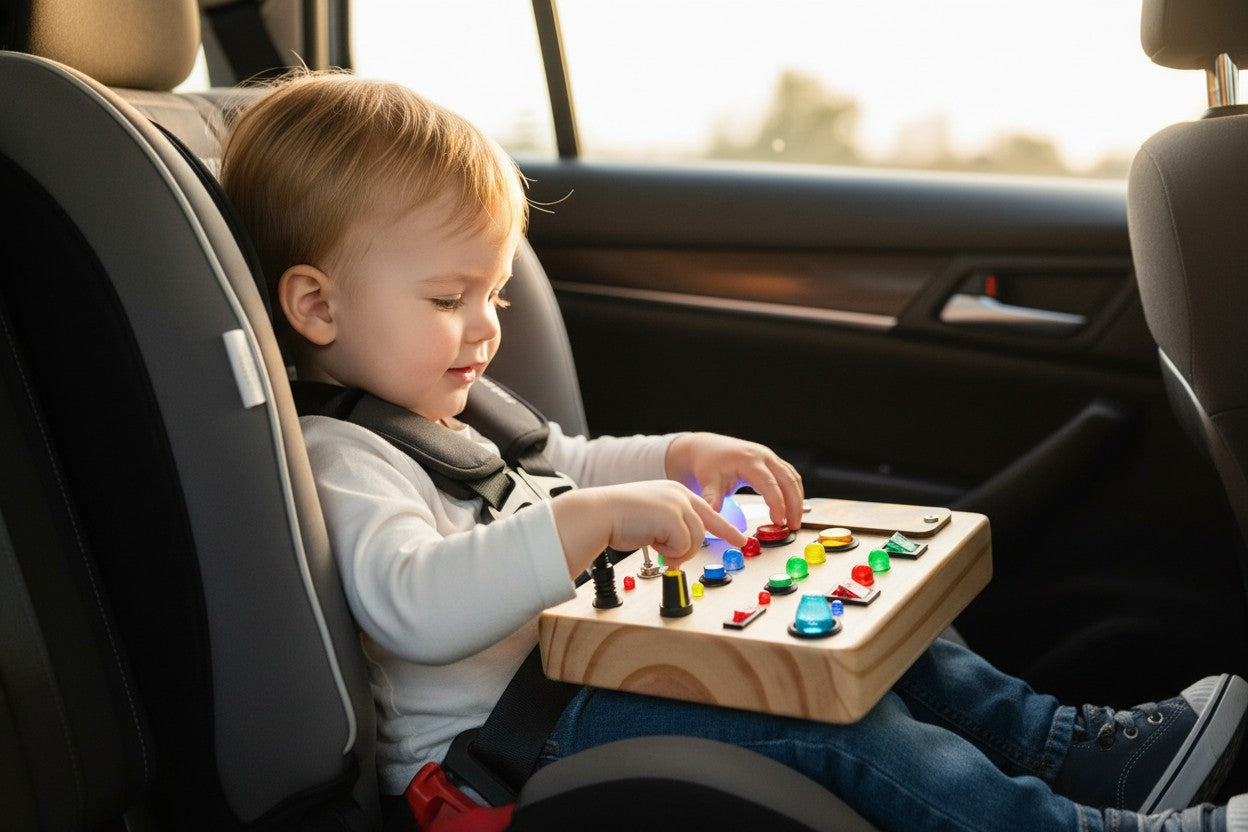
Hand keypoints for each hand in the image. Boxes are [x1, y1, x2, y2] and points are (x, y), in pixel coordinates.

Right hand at [550, 481, 747, 573]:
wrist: (599, 513)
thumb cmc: (617, 518)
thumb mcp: (652, 517)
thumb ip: (671, 527)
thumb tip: (681, 549)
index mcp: (676, 491)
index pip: (709, 511)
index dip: (726, 528)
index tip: (740, 539)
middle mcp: (681, 494)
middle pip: (705, 530)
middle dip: (689, 549)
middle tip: (672, 556)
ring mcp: (679, 504)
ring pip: (696, 540)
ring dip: (675, 551)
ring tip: (653, 544)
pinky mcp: (674, 517)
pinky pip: (683, 546)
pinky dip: (668, 551)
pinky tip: (651, 541)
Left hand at [665, 432, 803, 529]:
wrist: (708, 448)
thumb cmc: (709, 464)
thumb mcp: (708, 481)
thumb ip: (712, 497)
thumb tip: (713, 512)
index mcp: (749, 461)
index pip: (769, 484)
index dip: (777, 503)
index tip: (778, 522)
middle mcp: (763, 456)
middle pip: (788, 480)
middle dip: (794, 504)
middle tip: (793, 526)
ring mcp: (770, 457)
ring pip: (793, 478)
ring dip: (797, 499)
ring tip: (794, 521)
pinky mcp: (772, 461)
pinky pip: (790, 476)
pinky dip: (794, 492)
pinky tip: (792, 508)